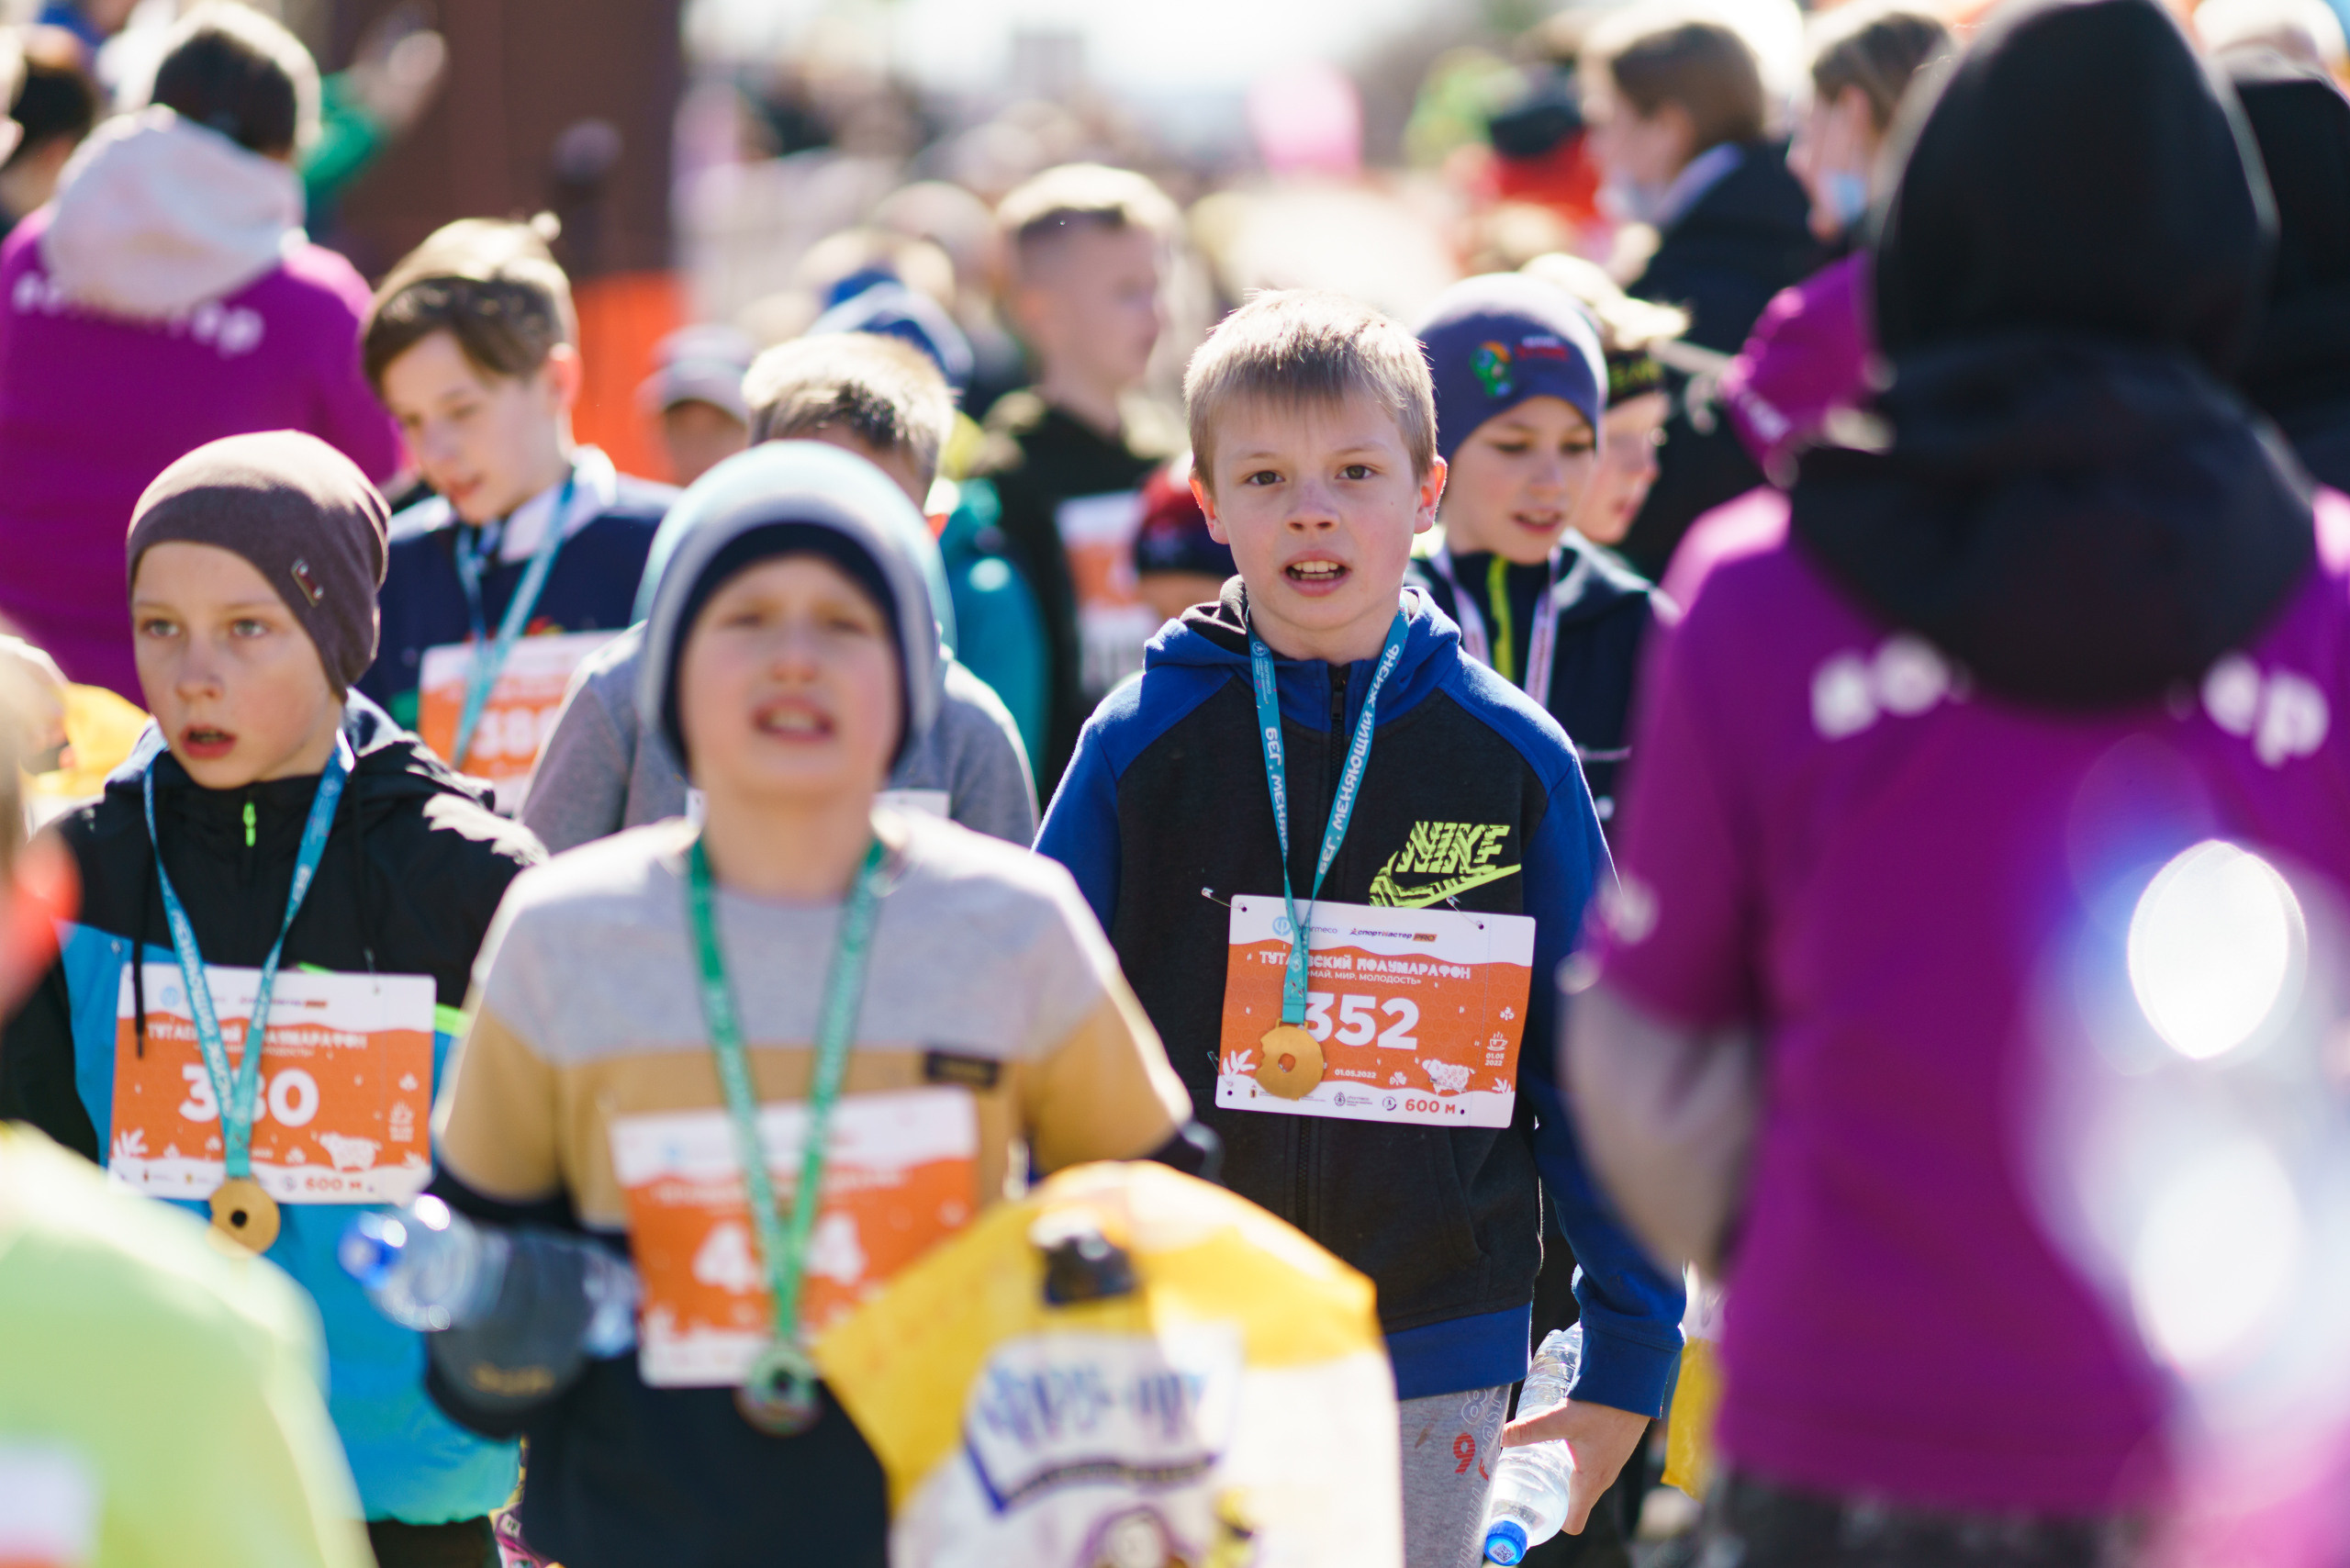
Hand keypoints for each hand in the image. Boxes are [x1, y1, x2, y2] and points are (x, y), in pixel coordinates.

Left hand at [1500, 1397, 1649, 1534]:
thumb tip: (1501, 1436)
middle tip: (1526, 1480)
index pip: (1574, 1522)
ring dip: (1561, 1477)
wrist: (1634, 1387)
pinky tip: (1559, 1441)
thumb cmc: (1603, 1408)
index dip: (1552, 1521)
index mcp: (1591, 1482)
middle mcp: (1602, 1478)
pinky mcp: (1611, 1448)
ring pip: (1581, 1482)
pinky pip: (1590, 1466)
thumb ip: (1531, 1429)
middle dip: (1551, 1496)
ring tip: (1538, 1458)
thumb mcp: (1562, 1419)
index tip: (1531, 1509)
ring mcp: (1609, 1464)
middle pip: (1574, 1503)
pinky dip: (1574, 1462)